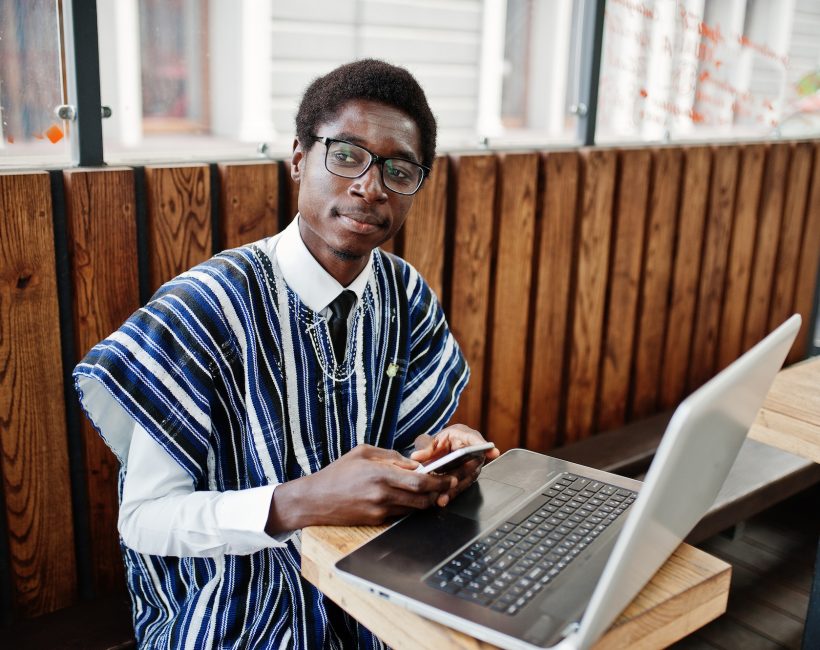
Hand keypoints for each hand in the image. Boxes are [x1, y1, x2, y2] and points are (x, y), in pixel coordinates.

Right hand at [265, 444, 455, 532]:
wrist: (315, 499)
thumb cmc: (338, 472)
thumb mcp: (363, 453)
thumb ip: (391, 456)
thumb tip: (414, 463)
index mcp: (379, 474)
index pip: (419, 481)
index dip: (438, 481)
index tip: (448, 478)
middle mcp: (382, 495)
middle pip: (422, 498)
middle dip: (438, 492)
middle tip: (446, 486)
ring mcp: (379, 511)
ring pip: (414, 508)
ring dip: (425, 500)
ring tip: (431, 490)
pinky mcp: (375, 521)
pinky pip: (400, 514)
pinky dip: (409, 506)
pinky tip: (409, 498)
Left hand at [410, 424, 499, 506]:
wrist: (437, 453)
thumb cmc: (437, 443)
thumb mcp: (429, 440)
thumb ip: (425, 447)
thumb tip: (417, 456)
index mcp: (465, 437)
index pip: (476, 440)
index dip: (484, 446)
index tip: (491, 451)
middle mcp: (473, 454)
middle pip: (471, 464)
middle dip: (461, 474)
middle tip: (453, 481)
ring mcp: (471, 468)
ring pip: (466, 479)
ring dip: (454, 489)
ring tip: (442, 498)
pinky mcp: (465, 480)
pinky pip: (459, 488)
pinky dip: (450, 494)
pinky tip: (442, 500)